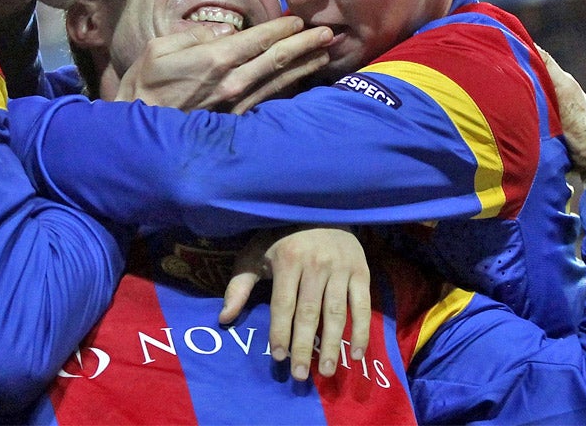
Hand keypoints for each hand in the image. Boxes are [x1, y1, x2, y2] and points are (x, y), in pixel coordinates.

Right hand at [114, 17, 332, 111]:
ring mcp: (237, 104)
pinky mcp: (236, 120)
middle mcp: (233, 82)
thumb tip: (223, 33)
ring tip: (324, 54)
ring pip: (279, 81)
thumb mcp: (159, 49)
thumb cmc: (144, 85)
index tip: (299, 20)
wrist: (138, 132)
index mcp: (215, 60)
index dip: (282, 29)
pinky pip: (269, 100)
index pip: (258, 40)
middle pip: (277, 59)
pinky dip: (288, 87)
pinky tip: (300, 81)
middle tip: (328, 33)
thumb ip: (194, 36)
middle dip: (304, 44)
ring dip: (304, 65)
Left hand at [219, 226, 370, 381]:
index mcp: (288, 259)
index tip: (278, 356)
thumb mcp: (256, 253)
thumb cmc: (282, 237)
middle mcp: (316, 264)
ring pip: (336, 313)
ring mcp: (341, 268)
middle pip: (309, 313)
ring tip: (327, 371)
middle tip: (299, 374)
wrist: (321, 210)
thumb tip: (223, 318)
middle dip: (304, 346)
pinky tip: (355, 354)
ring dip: (332, 345)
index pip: (283, 303)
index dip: (280, 331)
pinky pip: (362, 306)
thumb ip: (239, 285)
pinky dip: (361, 332)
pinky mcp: (361, 271)